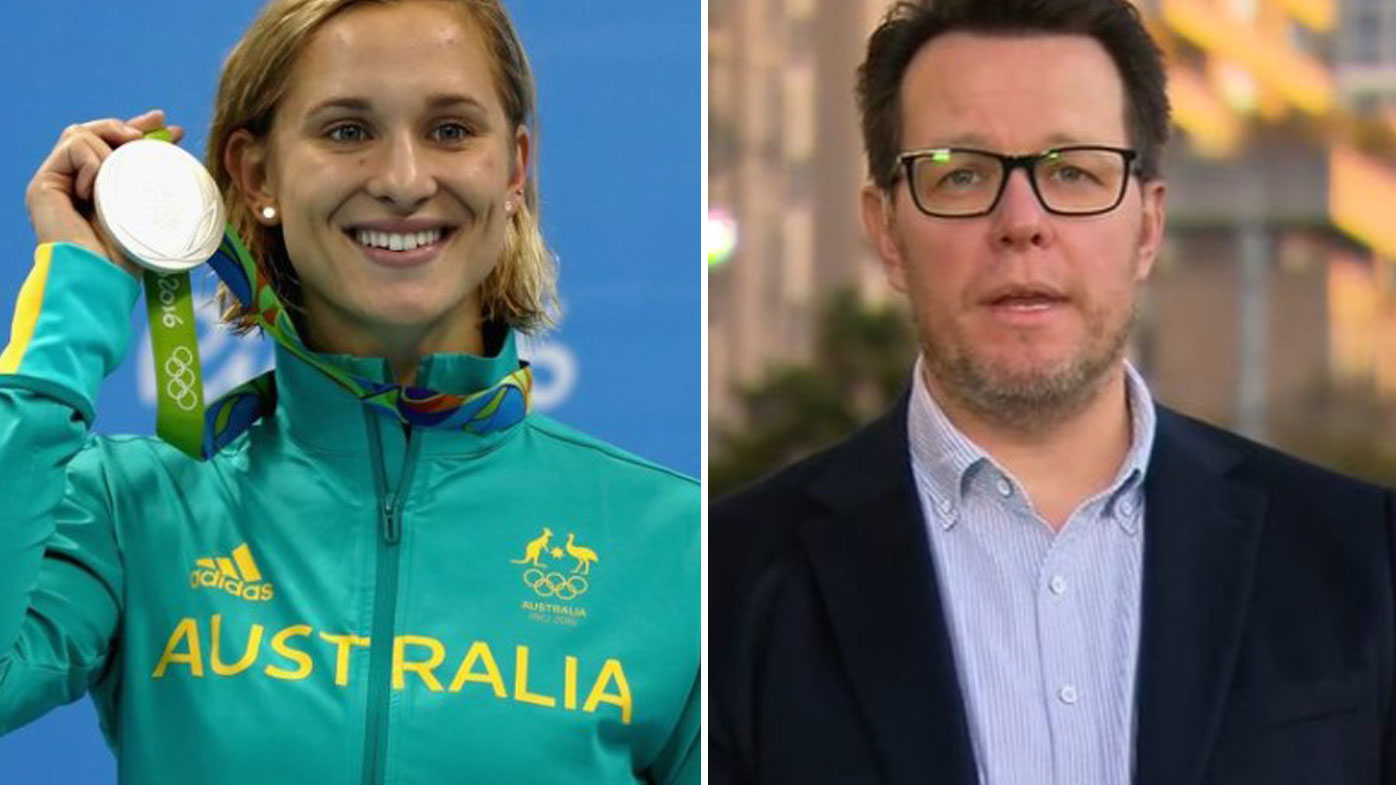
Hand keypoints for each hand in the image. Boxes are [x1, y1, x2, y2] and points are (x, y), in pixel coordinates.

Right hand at [24, 109, 185, 276]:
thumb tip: (174, 153)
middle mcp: (72, 183)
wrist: (102, 278)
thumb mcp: (145, 209)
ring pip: (82, 135)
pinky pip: (72, 148)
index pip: (111, 149)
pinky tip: (98, 189)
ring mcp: (56, 183)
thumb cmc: (129, 256)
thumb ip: (148, 183)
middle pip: (93, 134)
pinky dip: (92, 160)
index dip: (137, 132)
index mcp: (96, 191)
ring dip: (110, 147)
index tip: (170, 127)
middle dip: (127, 125)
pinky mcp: (43, 185)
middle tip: (158, 125)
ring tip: (122, 176)